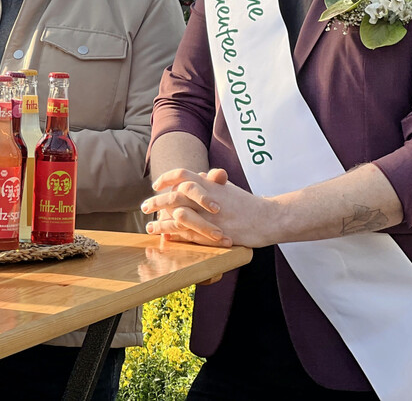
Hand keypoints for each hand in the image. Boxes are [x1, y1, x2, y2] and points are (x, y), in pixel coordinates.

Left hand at [142, 168, 278, 248]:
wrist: (268, 218)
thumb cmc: (247, 203)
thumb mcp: (227, 187)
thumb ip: (211, 182)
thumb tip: (198, 175)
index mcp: (209, 184)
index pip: (182, 175)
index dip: (167, 179)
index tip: (156, 185)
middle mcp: (207, 198)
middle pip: (174, 196)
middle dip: (156, 202)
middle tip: (144, 207)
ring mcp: (209, 216)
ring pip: (177, 217)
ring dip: (161, 223)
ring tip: (149, 227)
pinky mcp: (213, 233)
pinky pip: (188, 233)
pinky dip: (174, 234)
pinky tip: (165, 236)